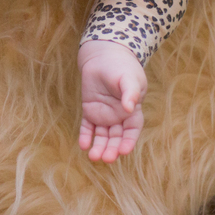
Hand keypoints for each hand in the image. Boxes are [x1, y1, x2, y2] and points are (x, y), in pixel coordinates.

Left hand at [77, 40, 146, 162]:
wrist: (103, 56)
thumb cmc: (121, 66)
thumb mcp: (129, 78)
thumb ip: (130, 92)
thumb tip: (130, 108)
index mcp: (132, 110)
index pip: (132, 130)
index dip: (128, 141)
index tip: (123, 151)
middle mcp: (118, 116)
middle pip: (116, 137)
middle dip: (112, 148)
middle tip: (107, 159)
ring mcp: (104, 115)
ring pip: (102, 135)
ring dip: (99, 146)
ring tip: (93, 157)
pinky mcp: (90, 110)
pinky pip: (87, 127)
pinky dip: (86, 136)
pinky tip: (83, 145)